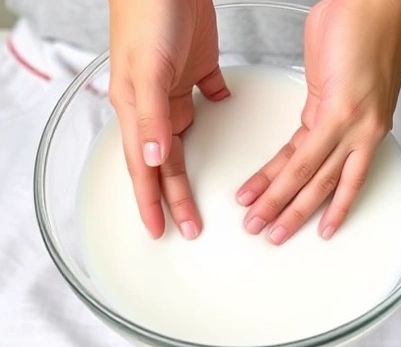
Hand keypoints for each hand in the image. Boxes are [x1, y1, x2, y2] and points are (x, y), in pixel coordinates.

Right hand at [109, 0, 229, 238]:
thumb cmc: (148, 15)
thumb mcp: (148, 70)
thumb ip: (150, 116)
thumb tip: (150, 158)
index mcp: (138, 110)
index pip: (144, 169)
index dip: (150, 202)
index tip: (160, 229)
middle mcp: (155, 106)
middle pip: (164, 164)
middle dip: (175, 198)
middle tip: (189, 227)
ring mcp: (176, 90)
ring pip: (182, 142)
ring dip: (187, 172)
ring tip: (196, 197)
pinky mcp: (198, 70)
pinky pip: (207, 97)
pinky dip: (215, 110)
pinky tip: (221, 114)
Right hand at [237, 0, 400, 244]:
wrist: (374, 1)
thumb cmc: (360, 29)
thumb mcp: (338, 76)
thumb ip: (323, 102)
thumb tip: (310, 115)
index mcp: (358, 124)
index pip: (329, 171)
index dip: (316, 200)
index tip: (306, 221)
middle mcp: (361, 133)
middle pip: (321, 184)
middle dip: (292, 213)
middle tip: (270, 235)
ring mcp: (354, 125)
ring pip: (312, 177)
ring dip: (281, 203)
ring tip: (257, 223)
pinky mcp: (341, 113)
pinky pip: (310, 157)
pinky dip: (286, 180)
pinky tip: (266, 195)